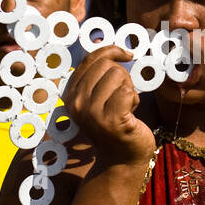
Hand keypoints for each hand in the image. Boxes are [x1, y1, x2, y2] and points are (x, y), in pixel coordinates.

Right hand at [61, 45, 154, 168]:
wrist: (121, 160)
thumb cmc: (115, 125)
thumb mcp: (99, 98)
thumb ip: (98, 76)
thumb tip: (106, 45)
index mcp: (71, 94)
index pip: (90, 59)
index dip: (111, 50)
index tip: (126, 53)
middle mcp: (76, 103)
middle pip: (107, 66)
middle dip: (122, 77)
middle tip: (122, 98)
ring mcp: (91, 113)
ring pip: (118, 76)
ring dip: (129, 90)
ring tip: (124, 108)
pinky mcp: (110, 120)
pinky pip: (127, 91)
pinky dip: (134, 100)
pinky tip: (130, 115)